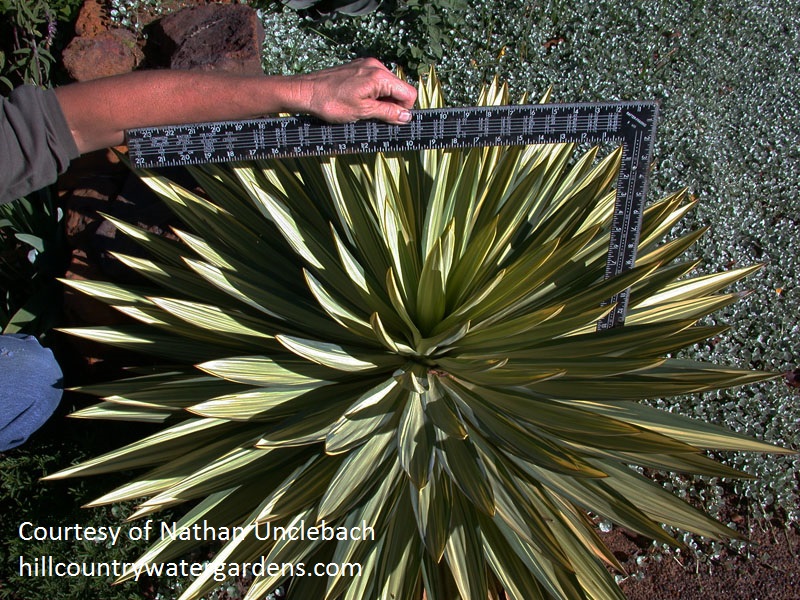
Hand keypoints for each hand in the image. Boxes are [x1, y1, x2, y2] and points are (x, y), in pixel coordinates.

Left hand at [288, 58, 416, 124]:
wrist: (307, 92)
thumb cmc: (331, 103)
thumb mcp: (363, 112)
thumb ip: (388, 113)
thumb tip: (406, 117)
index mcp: (379, 76)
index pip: (408, 93)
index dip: (403, 110)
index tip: (391, 120)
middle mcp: (375, 66)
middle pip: (398, 88)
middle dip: (391, 105)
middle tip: (374, 116)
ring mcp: (366, 65)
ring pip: (386, 86)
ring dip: (381, 100)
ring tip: (363, 109)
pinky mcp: (357, 67)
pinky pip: (374, 81)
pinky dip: (372, 93)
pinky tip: (358, 101)